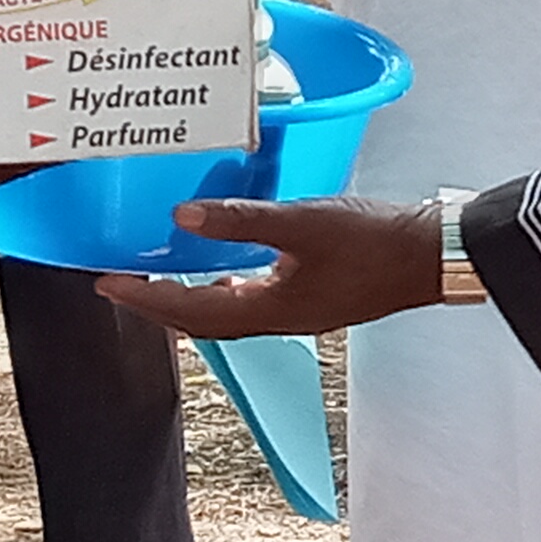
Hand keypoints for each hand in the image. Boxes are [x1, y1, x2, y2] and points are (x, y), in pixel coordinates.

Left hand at [90, 195, 443, 335]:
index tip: (108, 285)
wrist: (432, 255)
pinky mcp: (316, 297)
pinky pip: (255, 301)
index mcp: (271, 311)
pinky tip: (228, 267)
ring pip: (229, 314)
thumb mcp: (302, 222)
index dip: (146, 301)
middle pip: (204, 322)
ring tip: (164, 277)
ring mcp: (300, 312)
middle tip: (124, 286)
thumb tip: (182, 218)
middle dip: (160, 305)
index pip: (190, 314)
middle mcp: (280, 320)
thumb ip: (241, 220)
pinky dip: (227, 288)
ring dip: (192, 299)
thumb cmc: (375, 241)